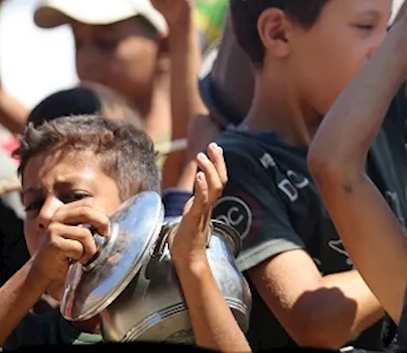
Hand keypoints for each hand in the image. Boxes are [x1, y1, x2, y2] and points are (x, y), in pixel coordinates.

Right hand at [28, 203, 109, 288]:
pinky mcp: (53, 243)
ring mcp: (54, 229)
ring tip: (83, 256)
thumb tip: (126, 235)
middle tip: (105, 235)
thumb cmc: (66, 254)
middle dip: (103, 223)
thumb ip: (96, 229)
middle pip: (88, 212)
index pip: (89, 203)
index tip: (105, 227)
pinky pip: (78, 247)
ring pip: (85, 233)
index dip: (101, 213)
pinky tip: (72, 260)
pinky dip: (81, 256)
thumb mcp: (80, 237)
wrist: (43, 272)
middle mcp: (58, 217)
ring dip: (90, 249)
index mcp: (65, 211)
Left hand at [171, 143, 227, 273]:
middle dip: (218, 161)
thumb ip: (194, 204)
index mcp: (207, 203)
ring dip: (209, 170)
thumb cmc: (186, 239)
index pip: (218, 179)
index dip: (218, 164)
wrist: (187, 260)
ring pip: (215, 187)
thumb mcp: (189, 215)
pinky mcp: (195, 219)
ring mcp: (203, 212)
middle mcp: (209, 206)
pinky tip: (197, 176)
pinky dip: (201, 187)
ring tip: (201, 156)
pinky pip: (202, 202)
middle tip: (213, 146)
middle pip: (221, 179)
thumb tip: (193, 194)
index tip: (215, 148)